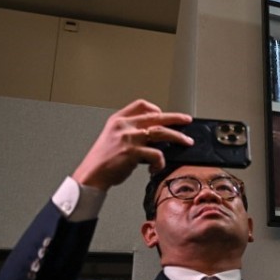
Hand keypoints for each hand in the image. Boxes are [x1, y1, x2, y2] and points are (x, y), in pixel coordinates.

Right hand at [71, 100, 192, 190]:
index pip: (140, 105)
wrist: (92, 174)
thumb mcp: (114, 138)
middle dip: (175, 117)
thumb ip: (132, 133)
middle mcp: (124, 125)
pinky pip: (157, 154)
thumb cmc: (104, 160)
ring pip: (161, 132)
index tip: (163, 113)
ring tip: (187, 142)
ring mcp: (129, 138)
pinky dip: (160, 162)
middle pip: (156, 116)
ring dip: (177, 137)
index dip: (154, 108)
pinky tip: (156, 168)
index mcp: (118, 120)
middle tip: (187, 120)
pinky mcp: (133, 152)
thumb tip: (156, 138)